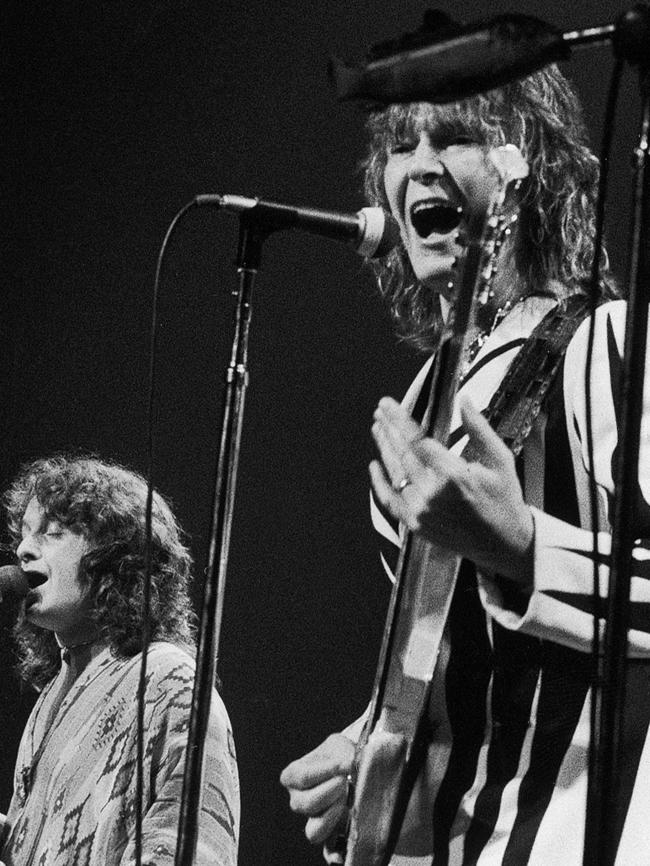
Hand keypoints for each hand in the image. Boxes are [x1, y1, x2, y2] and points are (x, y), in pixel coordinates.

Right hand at [280, 733, 354, 844]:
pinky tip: (343, 839)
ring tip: (347, 797)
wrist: (350, 766)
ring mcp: (311, 818)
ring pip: (314, 829)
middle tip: (345, 780)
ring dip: (334, 813)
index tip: (345, 763)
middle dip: (330, 792)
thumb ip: (344, 753)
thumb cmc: (339, 754)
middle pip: (306, 804)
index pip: (301, 777)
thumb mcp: (339, 745)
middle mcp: (297, 800)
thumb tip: (351, 765)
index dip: (325, 771)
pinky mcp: (327, 832)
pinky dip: (333, 848)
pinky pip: (325, 847)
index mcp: (292, 776)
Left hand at [369, 395, 533, 586]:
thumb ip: (480, 429)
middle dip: (388, 429)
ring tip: (378, 429)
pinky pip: (391, 502)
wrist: (506, 544)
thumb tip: (466, 401)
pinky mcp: (417, 525)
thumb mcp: (500, 460)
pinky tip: (375, 466)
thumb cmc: (505, 500)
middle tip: (380, 412)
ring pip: (395, 473)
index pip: (417, 439)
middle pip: (402, 454)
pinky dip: (380, 484)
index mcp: (455, 475)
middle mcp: (434, 493)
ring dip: (384, 449)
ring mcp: (422, 511)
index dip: (398, 419)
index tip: (387, 404)